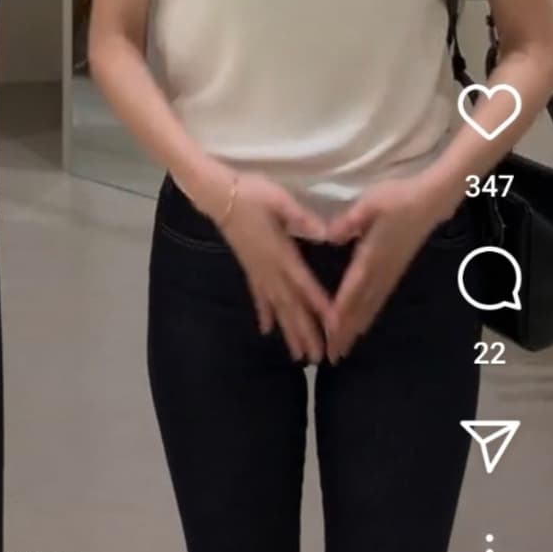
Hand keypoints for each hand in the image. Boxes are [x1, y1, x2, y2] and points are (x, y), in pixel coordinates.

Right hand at [189, 161, 331, 362]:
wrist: (218, 194)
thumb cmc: (251, 193)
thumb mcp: (279, 200)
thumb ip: (301, 218)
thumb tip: (325, 232)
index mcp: (281, 253)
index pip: (304, 285)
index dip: (320, 306)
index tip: (334, 328)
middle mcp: (270, 269)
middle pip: (291, 305)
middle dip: (305, 332)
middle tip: (318, 359)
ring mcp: (258, 271)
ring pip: (276, 307)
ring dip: (288, 331)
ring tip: (299, 357)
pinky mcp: (249, 267)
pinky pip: (258, 296)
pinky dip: (264, 314)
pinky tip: (266, 330)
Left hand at [322, 175, 452, 361]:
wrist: (429, 202)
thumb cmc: (397, 199)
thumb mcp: (369, 204)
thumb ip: (349, 222)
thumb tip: (328, 236)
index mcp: (372, 257)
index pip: (353, 291)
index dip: (341, 312)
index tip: (330, 334)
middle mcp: (381, 272)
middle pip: (361, 308)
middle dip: (345, 332)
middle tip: (331, 357)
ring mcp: (390, 274)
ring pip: (370, 308)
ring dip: (356, 329)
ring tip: (343, 350)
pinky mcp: (395, 272)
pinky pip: (378, 301)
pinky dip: (367, 317)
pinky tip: (363, 325)